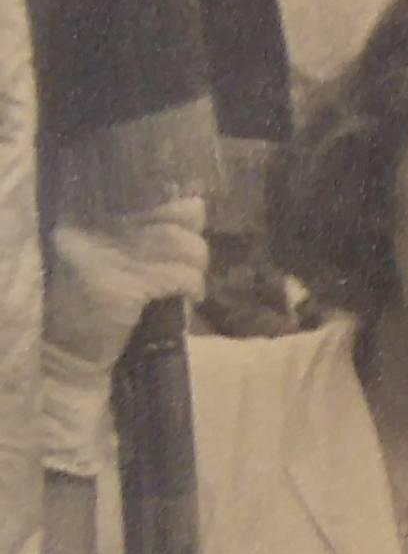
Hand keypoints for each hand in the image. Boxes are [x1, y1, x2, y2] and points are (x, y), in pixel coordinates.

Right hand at [42, 199, 205, 473]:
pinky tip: (188, 300)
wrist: (65, 355)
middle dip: (193, 247)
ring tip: (187, 288)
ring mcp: (106, 256)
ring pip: (184, 246)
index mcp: (89, 219)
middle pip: (175, 220)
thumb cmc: (93, 307)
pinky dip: (194, 288)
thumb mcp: (113, 259)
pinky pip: (181, 276)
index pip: (153, 198)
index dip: (183, 215)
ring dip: (196, 269)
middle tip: (188, 271)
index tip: (189, 233)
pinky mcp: (120, 286)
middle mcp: (92, 230)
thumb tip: (196, 208)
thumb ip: (142, 234)